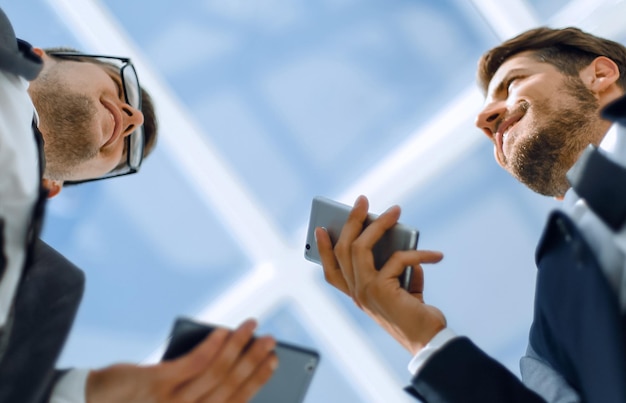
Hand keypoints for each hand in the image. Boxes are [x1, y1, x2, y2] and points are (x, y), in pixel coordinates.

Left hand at [86, 319, 276, 402]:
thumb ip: (197, 392)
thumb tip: (232, 363)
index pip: (237, 402)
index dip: (257, 379)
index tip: (273, 360)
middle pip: (230, 385)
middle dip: (254, 360)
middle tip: (270, 340)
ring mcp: (171, 402)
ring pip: (216, 372)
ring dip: (238, 347)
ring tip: (251, 328)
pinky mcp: (156, 383)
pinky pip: (192, 363)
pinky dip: (212, 345)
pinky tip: (223, 331)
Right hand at [316, 195, 445, 353]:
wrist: (429, 341)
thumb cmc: (416, 315)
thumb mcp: (401, 286)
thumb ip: (394, 266)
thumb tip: (398, 239)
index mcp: (357, 295)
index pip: (331, 271)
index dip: (323, 250)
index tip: (321, 228)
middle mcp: (356, 293)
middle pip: (343, 250)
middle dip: (351, 221)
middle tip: (362, 201)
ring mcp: (364, 291)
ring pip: (359, 247)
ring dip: (378, 224)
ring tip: (395, 211)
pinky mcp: (380, 289)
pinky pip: (398, 258)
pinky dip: (419, 253)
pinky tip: (436, 256)